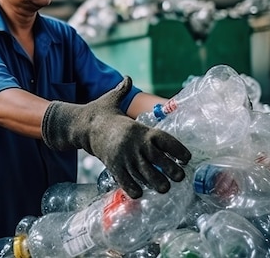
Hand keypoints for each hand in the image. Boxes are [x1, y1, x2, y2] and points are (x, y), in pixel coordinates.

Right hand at [41, 76, 190, 197]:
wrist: (82, 124)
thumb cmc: (101, 112)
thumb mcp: (113, 100)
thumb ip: (123, 91)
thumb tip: (126, 77)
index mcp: (141, 129)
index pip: (167, 140)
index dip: (179, 150)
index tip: (187, 157)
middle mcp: (136, 144)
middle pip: (161, 161)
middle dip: (173, 171)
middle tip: (179, 177)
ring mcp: (125, 157)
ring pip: (147, 175)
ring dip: (157, 183)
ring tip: (164, 188)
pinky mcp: (114, 167)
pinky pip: (128, 182)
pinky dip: (135, 189)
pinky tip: (140, 192)